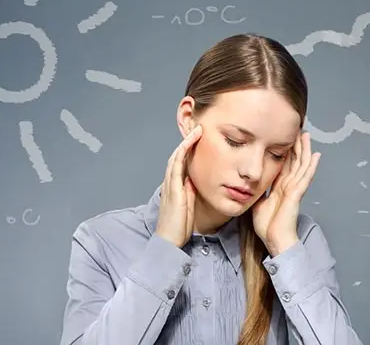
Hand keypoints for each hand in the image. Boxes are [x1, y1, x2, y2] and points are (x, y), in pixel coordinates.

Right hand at [155, 125, 202, 247]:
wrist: (169, 240)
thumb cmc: (179, 226)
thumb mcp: (188, 204)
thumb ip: (191, 191)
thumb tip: (197, 181)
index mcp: (175, 186)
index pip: (181, 162)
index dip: (189, 150)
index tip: (199, 139)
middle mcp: (170, 182)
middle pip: (177, 155)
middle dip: (188, 141)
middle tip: (198, 128)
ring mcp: (170, 184)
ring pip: (176, 157)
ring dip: (186, 142)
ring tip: (196, 130)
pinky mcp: (172, 188)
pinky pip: (176, 166)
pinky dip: (182, 153)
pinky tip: (189, 144)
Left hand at [252, 131, 320, 255]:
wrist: (274, 240)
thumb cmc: (267, 226)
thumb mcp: (258, 202)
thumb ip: (259, 191)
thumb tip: (253, 182)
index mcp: (280, 187)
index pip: (285, 164)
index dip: (286, 151)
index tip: (286, 138)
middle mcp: (289, 186)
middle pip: (295, 161)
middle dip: (296, 146)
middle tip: (298, 130)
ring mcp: (294, 189)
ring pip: (301, 165)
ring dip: (304, 150)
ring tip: (306, 136)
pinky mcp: (297, 194)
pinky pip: (305, 177)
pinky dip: (311, 166)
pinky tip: (316, 155)